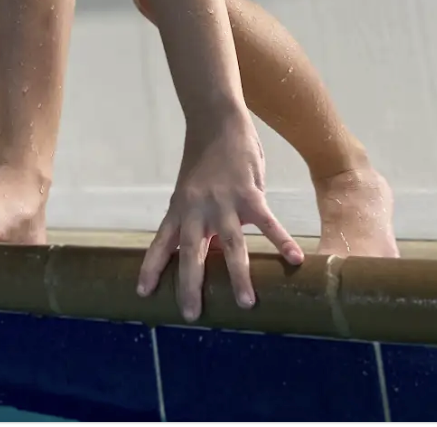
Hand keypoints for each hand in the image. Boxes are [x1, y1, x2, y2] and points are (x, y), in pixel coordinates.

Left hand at [138, 117, 303, 320]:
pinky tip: (295, 260)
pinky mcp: (249, 193)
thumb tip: (211, 253)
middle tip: (190, 314)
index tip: (142, 293)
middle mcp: (196, 209)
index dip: (151, 267)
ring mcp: (223, 201)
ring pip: (230, 244)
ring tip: (246, 303)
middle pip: (190, 251)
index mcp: (179, 209)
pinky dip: (281, 241)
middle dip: (190, 284)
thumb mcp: (191, 192)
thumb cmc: (205, 161)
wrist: (216, 122)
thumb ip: (198, 221)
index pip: (160, 243)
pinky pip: (268, 223)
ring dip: (238, 275)